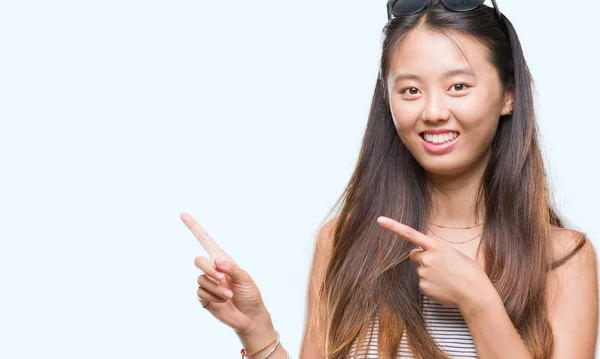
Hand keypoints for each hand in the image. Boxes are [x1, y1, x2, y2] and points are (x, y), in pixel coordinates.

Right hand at [181, 212, 269, 334]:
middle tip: (221, 277)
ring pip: (201, 279)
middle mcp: (213, 270)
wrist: (249, 316)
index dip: (194, 228)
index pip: (206, 241)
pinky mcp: (204, 298)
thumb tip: (217, 261)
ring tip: (229, 294)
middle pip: (199, 261)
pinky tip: (223, 301)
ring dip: (216, 287)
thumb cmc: (250, 294)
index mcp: (223, 260)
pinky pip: (201, 292)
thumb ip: (231, 268)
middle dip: (209, 269)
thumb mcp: (245, 278)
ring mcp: (207, 284)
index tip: (183, 214)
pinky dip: (214, 297)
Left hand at [376, 216, 492, 309]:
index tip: (380, 220)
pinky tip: (444, 288)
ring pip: (420, 271)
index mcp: (437, 246)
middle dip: (422, 259)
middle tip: (439, 266)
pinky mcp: (423, 287)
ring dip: (429, 273)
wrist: (475, 293)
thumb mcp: (456, 254)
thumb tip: (427, 256)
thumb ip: (438, 252)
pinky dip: (432, 286)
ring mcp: (424, 273)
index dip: (394, 227)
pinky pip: (423, 284)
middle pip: (414, 255)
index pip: (411, 234)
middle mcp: (427, 258)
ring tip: (447, 279)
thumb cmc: (470, 272)